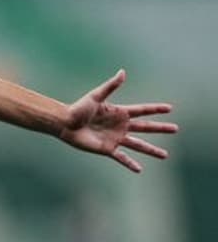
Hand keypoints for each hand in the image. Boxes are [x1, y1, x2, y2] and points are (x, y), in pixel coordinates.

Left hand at [60, 70, 177, 172]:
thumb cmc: (78, 108)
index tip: (169, 108)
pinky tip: (139, 169)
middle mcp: (120, 126)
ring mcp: (115, 138)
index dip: (155, 109)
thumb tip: (123, 72)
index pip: (142, 110)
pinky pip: (122, 158)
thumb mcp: (96, 96)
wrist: (65, 124)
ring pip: (138, 145)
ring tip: (165, 155)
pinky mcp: (107, 149)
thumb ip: (110, 86)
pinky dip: (130, 163)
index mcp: (119, 112)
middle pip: (145, 128)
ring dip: (151, 150)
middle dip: (160, 128)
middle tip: (175, 129)